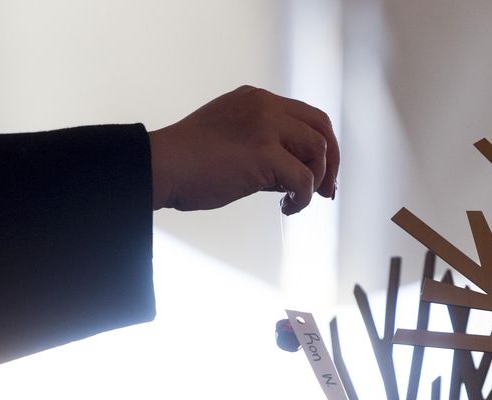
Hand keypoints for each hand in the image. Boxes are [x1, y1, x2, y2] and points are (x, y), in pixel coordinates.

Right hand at [148, 86, 338, 214]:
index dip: (321, 147)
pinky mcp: (264, 153)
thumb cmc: (188, 163)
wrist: (160, 167)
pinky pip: (304, 178)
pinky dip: (304, 197)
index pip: (307, 116)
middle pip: (322, 126)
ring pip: (318, 149)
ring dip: (315, 181)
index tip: (319, 175)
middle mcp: (265, 106)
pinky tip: (287, 207)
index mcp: (257, 100)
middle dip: (331, 161)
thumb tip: (293, 176)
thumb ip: (264, 148)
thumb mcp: (231, 141)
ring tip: (294, 200)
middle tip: (326, 191)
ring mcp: (265, 126)